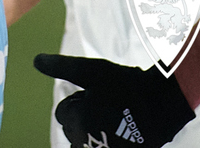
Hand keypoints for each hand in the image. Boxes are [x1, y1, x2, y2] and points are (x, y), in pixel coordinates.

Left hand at [34, 54, 194, 146]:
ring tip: (111, 119)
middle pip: (72, 131)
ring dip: (93, 133)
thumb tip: (35, 60)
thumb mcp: (91, 70)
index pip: (63, 114)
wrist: (164, 102)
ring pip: (86, 144)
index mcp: (79, 121)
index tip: (95, 95)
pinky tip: (119, 131)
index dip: (77, 101)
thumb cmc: (125, 84)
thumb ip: (61, 67)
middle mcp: (90, 142)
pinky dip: (107, 142)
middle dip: (82, 118)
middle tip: (106, 105)